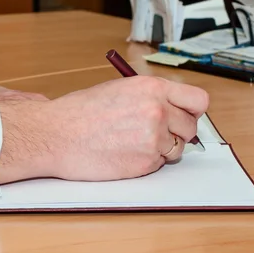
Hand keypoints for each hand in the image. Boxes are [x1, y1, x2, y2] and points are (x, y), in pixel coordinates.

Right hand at [0, 76, 208, 183]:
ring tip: (132, 144)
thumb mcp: (118, 90)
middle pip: (190, 127)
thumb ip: (148, 97)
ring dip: (161, 149)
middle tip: (153, 134)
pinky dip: (145, 162)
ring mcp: (153, 138)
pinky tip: (122, 154)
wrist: (55, 135)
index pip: (198, 100)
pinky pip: (158, 164)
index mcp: (151, 88)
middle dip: (175, 132)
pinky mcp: (145, 162)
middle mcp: (157, 111)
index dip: (192, 111)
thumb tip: (172, 109)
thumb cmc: (78, 113)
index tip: (185, 116)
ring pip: (176, 149)